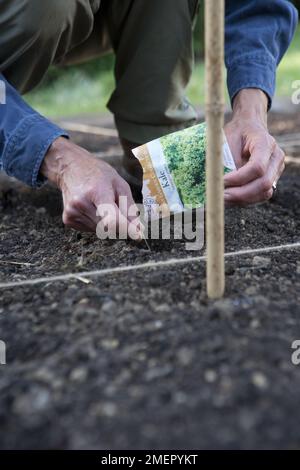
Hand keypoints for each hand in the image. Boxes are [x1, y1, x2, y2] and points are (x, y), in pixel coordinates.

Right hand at [41, 138, 142, 237]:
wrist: (70, 168)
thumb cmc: (98, 174)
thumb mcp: (120, 184)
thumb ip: (129, 208)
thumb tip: (138, 230)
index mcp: (96, 192)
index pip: (112, 219)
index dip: (126, 229)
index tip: (138, 236)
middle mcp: (81, 204)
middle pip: (109, 227)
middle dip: (119, 224)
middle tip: (117, 208)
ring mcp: (72, 213)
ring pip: (101, 231)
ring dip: (107, 223)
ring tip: (101, 204)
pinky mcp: (68, 220)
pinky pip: (91, 230)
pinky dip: (97, 223)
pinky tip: (92, 208)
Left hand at [224, 89, 284, 205]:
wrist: (249, 129)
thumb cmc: (236, 133)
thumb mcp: (228, 139)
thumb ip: (226, 160)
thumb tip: (217, 182)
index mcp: (266, 143)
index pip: (257, 167)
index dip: (238, 179)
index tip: (221, 182)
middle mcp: (276, 158)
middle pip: (264, 184)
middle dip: (240, 194)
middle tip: (220, 197)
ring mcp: (276, 171)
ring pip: (264, 193)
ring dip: (242, 200)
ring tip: (222, 200)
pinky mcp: (271, 180)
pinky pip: (260, 195)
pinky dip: (244, 200)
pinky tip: (229, 199)